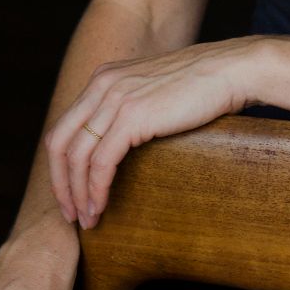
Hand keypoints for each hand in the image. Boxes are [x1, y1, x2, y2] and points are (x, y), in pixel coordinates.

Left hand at [45, 34, 268, 229]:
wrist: (230, 70)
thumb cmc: (202, 85)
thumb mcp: (153, 89)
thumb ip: (131, 106)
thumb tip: (122, 141)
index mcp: (103, 78)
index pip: (64, 127)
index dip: (60, 165)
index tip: (70, 193)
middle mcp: (102, 85)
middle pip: (58, 142)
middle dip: (59, 183)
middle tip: (70, 213)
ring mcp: (115, 99)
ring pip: (77, 156)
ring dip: (77, 194)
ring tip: (88, 219)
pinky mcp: (131, 117)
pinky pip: (101, 162)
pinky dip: (96, 190)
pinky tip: (101, 207)